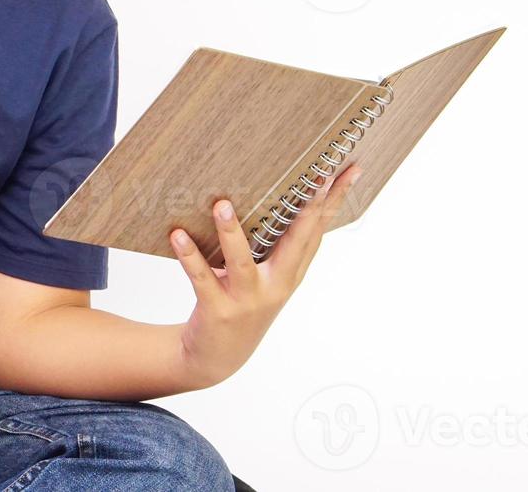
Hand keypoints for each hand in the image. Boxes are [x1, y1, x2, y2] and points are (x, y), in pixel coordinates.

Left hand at [169, 162, 362, 387]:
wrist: (217, 357)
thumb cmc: (242, 302)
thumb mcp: (267, 275)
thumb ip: (274, 241)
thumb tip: (270, 188)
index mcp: (291, 272)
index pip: (318, 230)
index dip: (335, 200)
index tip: (350, 169)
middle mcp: (276, 285)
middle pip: (296, 243)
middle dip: (309, 209)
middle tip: (318, 176)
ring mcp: (247, 300)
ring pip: (241, 263)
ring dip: (230, 233)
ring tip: (221, 204)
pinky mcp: (218, 310)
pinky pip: (202, 278)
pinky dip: (189, 256)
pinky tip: (177, 235)